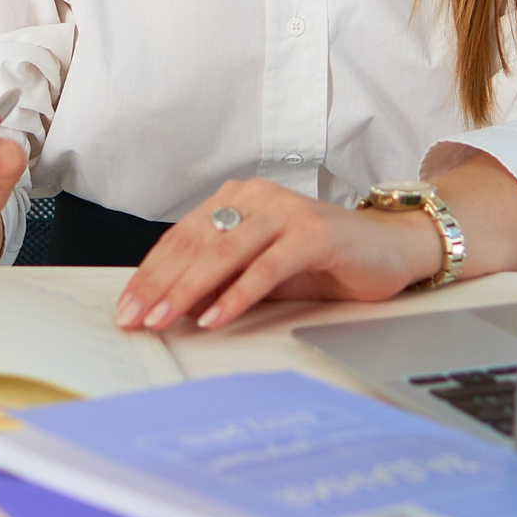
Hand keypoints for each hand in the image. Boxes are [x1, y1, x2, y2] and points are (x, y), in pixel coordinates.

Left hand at [114, 178, 443, 332]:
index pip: (181, 237)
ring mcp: (286, 211)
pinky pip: (266, 267)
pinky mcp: (315, 233)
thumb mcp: (260, 272)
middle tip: (134, 318)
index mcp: (236, 201)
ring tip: (163, 319)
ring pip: (224, 252)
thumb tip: (168, 307)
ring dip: (188, 289)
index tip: (126, 306)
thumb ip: (219, 281)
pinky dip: (238, 295)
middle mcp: (256, 198)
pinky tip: (215, 318)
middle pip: (195, 243)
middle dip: (159, 284)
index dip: (150, 272)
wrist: (390, 248)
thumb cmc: (322, 260)